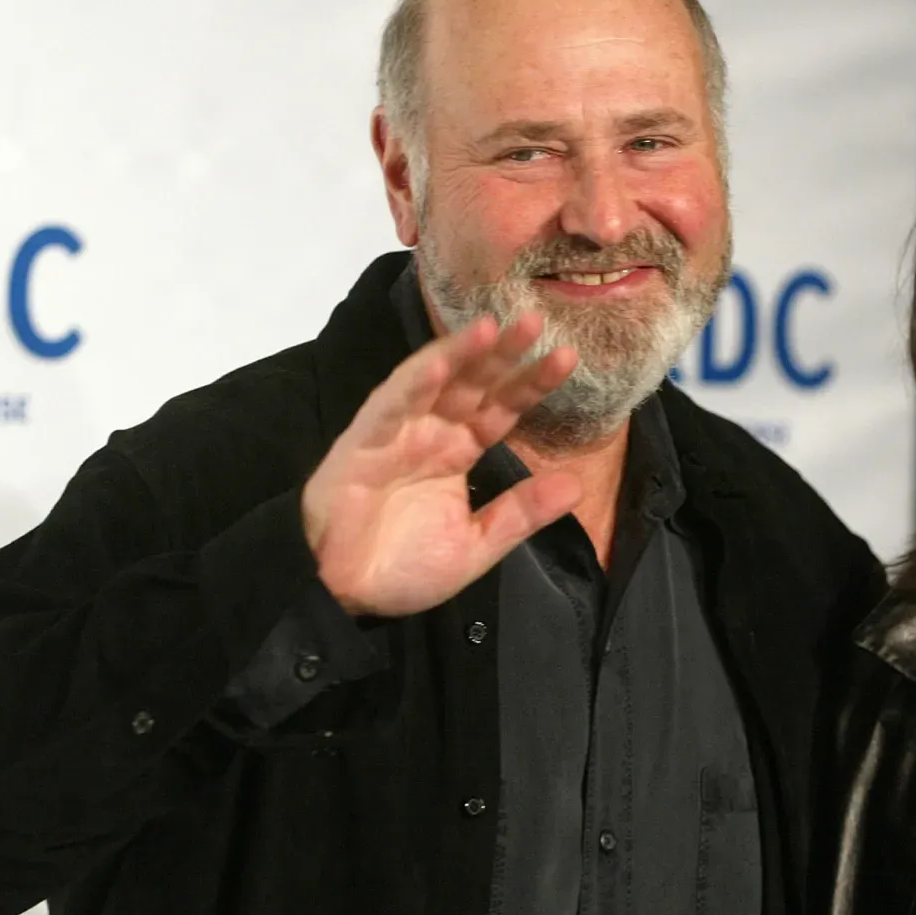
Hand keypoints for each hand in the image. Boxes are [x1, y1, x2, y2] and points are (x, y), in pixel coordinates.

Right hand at [302, 312, 581, 616]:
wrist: (338, 594)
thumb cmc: (401, 568)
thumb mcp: (475, 546)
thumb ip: (521, 514)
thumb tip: (577, 485)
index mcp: (457, 452)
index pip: (501, 409)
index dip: (531, 383)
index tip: (566, 358)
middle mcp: (431, 433)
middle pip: (473, 384)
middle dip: (503, 353)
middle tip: (536, 320)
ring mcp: (396, 432)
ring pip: (433, 382)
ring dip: (458, 352)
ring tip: (490, 326)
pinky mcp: (362, 441)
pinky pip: (390, 406)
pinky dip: (413, 382)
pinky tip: (438, 360)